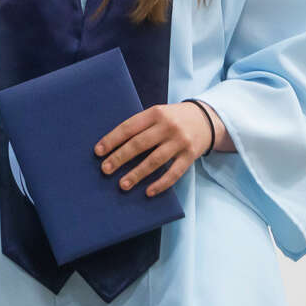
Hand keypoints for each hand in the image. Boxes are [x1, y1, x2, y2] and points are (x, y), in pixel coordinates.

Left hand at [94, 101, 214, 195]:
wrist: (207, 119)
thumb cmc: (173, 118)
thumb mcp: (158, 114)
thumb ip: (140, 125)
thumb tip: (113, 145)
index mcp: (155, 113)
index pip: (129, 127)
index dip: (112, 139)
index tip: (98, 151)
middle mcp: (168, 126)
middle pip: (139, 144)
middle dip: (120, 158)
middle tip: (105, 169)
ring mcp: (180, 141)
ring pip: (155, 160)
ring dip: (137, 174)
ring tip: (122, 184)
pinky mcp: (190, 156)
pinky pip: (174, 173)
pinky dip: (161, 184)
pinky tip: (148, 192)